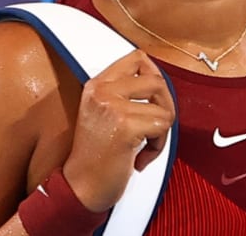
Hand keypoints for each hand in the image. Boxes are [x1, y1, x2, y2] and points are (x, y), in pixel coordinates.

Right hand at [63, 50, 175, 212]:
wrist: (80, 187)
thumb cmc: (95, 156)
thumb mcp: (102, 112)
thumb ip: (124, 93)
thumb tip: (157, 81)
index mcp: (97, 85)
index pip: (137, 58)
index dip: (154, 75)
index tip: (154, 97)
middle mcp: (102, 91)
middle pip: (157, 80)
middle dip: (165, 106)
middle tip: (154, 127)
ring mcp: (113, 106)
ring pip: (163, 107)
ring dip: (161, 131)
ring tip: (144, 145)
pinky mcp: (125, 125)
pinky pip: (162, 127)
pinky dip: (157, 146)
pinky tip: (140, 157)